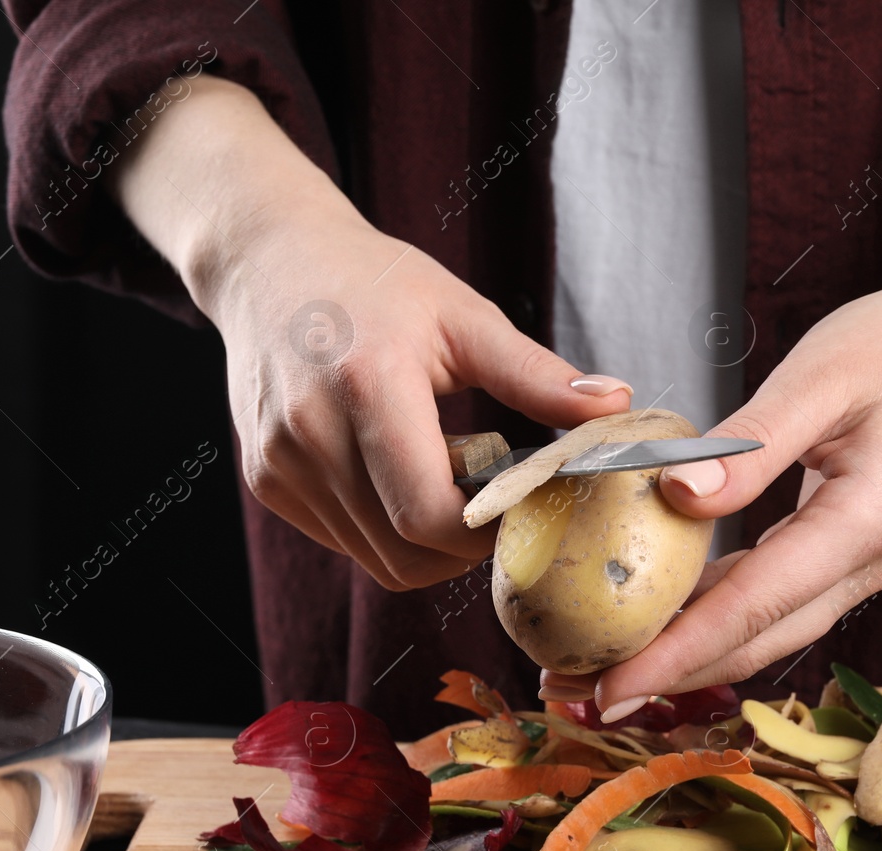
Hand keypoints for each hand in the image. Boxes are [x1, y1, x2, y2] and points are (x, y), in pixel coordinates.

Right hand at [111, 77, 631, 589]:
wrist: (269, 261)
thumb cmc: (374, 281)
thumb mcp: (464, 316)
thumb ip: (537, 374)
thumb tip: (617, 406)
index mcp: (368, 385)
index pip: (430, 515)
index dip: (485, 533)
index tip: (521, 508)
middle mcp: (312, 432)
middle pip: (404, 553)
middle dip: (462, 547)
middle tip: (495, 503)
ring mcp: (280, 462)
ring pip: (374, 558)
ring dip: (424, 542)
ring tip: (446, 478)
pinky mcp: (265, 480)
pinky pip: (342, 541)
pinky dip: (382, 529)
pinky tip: (399, 475)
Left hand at [542, 205, 881, 717]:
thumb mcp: (820, 378)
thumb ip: (750, 445)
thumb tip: (676, 498)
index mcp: (867, 521)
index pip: (754, 606)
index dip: (679, 652)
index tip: (613, 684)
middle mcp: (873, 562)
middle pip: (761, 638)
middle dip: (675, 673)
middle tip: (589, 694)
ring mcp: (868, 564)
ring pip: (770, 628)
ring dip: (695, 652)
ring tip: (613, 664)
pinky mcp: (854, 553)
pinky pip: (780, 599)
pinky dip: (723, 614)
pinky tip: (668, 613)